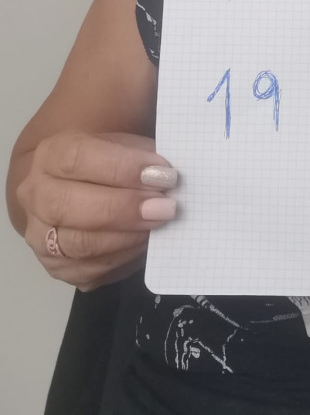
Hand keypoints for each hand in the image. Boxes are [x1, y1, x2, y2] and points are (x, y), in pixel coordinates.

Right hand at [17, 131, 177, 289]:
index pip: (77, 159)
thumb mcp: (125, 144)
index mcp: (51, 155)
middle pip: (69, 205)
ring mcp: (41, 236)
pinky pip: (91, 271)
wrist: (78, 188)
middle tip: (165, 207)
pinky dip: (124, 258)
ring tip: (161, 224)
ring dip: (127, 237)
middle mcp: (36, 196)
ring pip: (79, 244)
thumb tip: (167, 176)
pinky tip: (146, 243)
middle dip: (124, 208)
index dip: (122, 167)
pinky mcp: (57, 268)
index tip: (162, 174)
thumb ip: (143, 154)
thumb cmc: (109, 162)